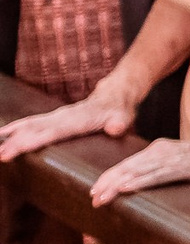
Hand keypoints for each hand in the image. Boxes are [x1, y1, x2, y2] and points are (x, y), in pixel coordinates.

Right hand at [0, 87, 140, 161]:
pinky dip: (14, 129)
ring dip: (9, 134)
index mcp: (77, 119)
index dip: (32, 141)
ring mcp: (55, 116)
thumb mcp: (124, 117)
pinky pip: (29, 123)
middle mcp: (62, 116)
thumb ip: (119, 123)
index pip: (51, 132)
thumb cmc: (119, 109)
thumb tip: (115, 128)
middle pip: (34, 129)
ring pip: (28, 124)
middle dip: (14, 142)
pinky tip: (0, 135)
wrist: (115, 94)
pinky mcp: (52, 118)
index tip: (13, 150)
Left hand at [91, 132, 189, 204]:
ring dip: (116, 184)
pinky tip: (126, 187)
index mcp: (156, 150)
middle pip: (127, 168)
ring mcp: (170, 157)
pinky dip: (139, 180)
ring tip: (101, 196)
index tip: (95, 191)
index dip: (108, 178)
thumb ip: (160, 168)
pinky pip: (156, 174)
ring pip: (137, 171)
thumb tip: (142, 183)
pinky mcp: (182, 165)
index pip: (126, 165)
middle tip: (92, 197)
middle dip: (107, 183)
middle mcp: (159, 150)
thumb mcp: (179, 162)